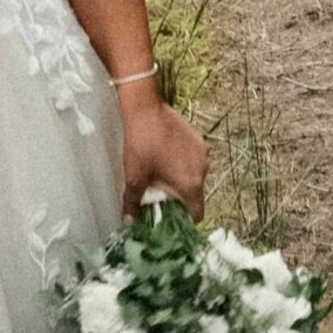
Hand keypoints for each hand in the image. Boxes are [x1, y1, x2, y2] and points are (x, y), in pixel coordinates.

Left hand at [116, 89, 206, 218]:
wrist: (145, 110)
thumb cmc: (141, 146)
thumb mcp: (134, 178)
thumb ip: (133, 203)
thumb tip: (128, 222)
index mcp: (192, 184)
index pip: (197, 213)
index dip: (184, 220)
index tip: (169, 218)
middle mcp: (203, 170)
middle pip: (194, 194)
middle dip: (178, 198)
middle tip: (158, 193)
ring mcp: (203, 153)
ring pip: (194, 175)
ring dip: (180, 179)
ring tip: (159, 173)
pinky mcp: (198, 139)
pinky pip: (193, 159)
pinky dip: (182, 163)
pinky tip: (164, 156)